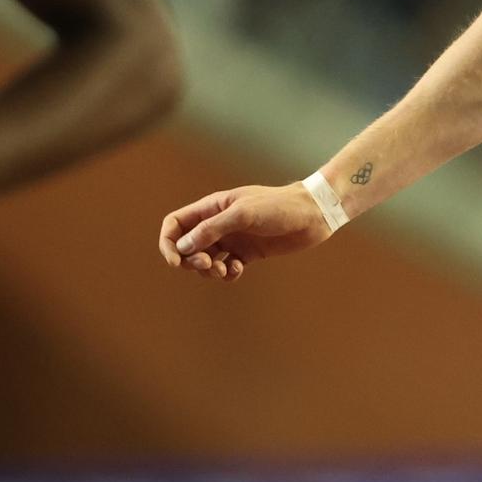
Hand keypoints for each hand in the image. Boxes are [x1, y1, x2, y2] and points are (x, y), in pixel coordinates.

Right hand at [158, 183, 334, 281]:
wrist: (313, 214)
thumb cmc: (279, 206)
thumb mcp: (243, 214)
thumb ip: (212, 229)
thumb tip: (183, 247)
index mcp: (213, 208)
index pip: (176, 224)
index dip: (168, 243)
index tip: (176, 261)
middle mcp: (219, 224)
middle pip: (187, 246)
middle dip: (191, 261)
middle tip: (209, 266)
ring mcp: (234, 239)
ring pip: (206, 260)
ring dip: (209, 271)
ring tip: (225, 270)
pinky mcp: (248, 253)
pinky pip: (227, 269)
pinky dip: (228, 274)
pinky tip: (238, 270)